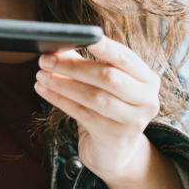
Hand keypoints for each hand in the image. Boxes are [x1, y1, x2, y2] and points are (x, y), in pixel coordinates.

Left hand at [33, 37, 161, 181]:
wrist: (114, 151)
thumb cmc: (107, 108)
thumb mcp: (102, 84)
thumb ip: (84, 63)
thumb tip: (58, 46)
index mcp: (147, 79)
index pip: (125, 57)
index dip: (105, 47)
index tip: (84, 36)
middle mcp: (147, 100)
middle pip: (108, 77)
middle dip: (73, 66)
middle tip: (45, 59)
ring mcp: (133, 121)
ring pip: (94, 97)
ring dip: (63, 84)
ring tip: (41, 75)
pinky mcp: (115, 137)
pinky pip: (83, 114)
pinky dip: (60, 100)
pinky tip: (44, 91)